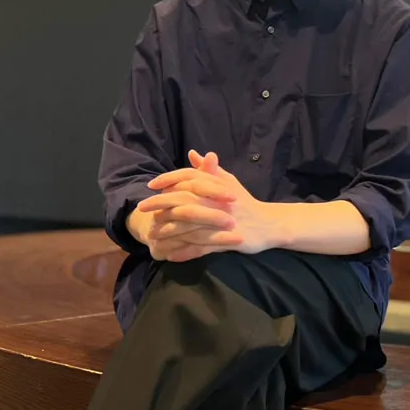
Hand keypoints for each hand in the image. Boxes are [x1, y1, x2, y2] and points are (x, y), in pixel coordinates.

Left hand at [142, 151, 282, 261]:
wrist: (268, 224)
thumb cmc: (244, 202)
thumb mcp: (228, 182)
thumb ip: (209, 170)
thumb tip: (193, 153)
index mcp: (217, 186)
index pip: (189, 177)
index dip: (169, 179)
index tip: (151, 185)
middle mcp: (217, 202)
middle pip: (184, 200)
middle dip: (160, 204)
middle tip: (142, 208)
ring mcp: (221, 222)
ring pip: (189, 226)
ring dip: (168, 231)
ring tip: (152, 236)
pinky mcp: (226, 240)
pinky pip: (201, 248)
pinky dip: (185, 252)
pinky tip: (170, 255)